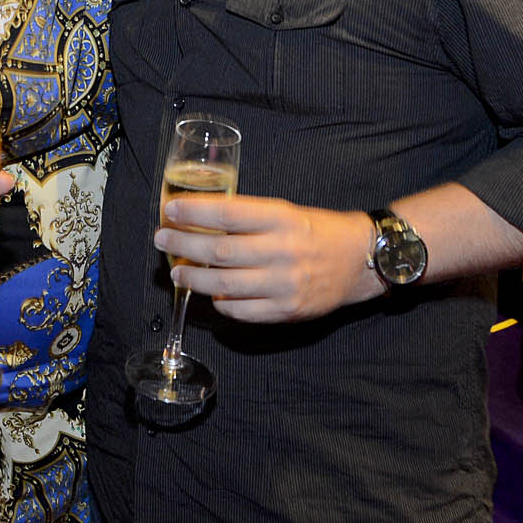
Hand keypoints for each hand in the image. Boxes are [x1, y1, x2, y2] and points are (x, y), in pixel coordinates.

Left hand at [157, 193, 375, 321]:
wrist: (360, 260)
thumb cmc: (318, 231)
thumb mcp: (287, 212)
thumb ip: (249, 218)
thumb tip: (201, 221)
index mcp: (282, 218)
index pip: (228, 214)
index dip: (195, 212)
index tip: (171, 210)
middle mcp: (282, 251)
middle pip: (220, 251)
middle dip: (184, 245)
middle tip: (162, 239)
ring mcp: (285, 284)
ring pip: (226, 284)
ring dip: (194, 279)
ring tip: (176, 272)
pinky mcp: (287, 310)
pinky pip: (242, 311)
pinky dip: (221, 303)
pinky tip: (210, 295)